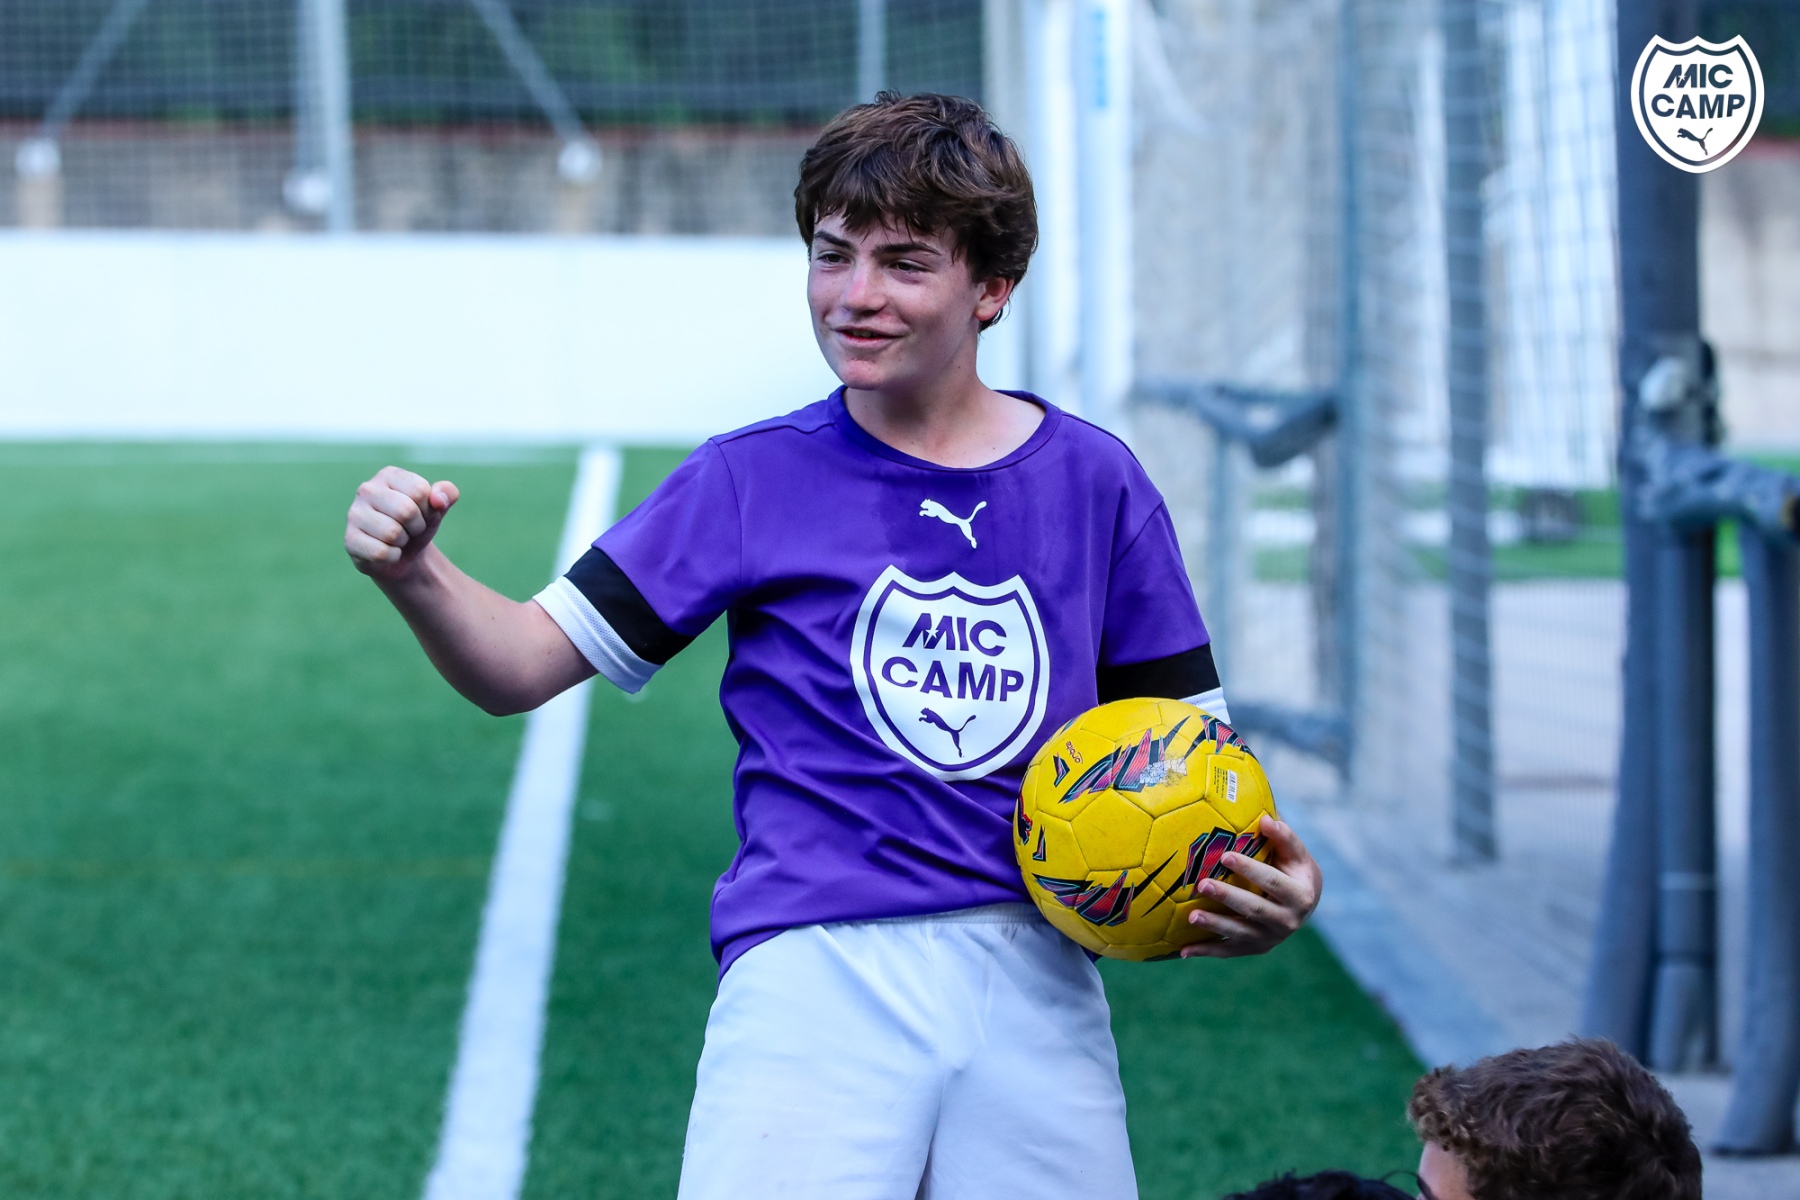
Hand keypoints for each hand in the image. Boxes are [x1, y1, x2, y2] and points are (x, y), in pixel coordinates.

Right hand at [345, 466, 458, 581]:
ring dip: (403, 542)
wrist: (405, 555)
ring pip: (392, 533)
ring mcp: (354, 514)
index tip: (422, 513)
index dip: (428, 509)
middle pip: (405, 511)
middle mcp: (366, 490)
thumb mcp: (438, 507)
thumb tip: (438, 499)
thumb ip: (447, 494)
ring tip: (398, 539)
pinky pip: (381, 553)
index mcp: (389, 475)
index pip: (419, 490)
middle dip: (417, 526)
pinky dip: (392, 557)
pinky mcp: (350, 540)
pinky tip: (387, 552)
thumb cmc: (418, 524)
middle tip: (410, 529)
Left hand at [1178, 814, 1321, 958]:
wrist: (1304, 904)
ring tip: (1191, 916)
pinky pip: (1228, 950)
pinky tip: (1183, 950)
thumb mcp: (1296, 854)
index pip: (1272, 881)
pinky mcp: (1255, 948)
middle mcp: (1287, 921)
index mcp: (1300, 896)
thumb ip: (1283, 837)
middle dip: (1227, 897)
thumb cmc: (1294, 870)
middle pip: (1254, 909)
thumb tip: (1265, 819)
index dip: (1250, 869)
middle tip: (1202, 884)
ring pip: (1239, 933)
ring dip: (1214, 925)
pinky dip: (1206, 951)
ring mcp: (1270, 938)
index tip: (1226, 856)